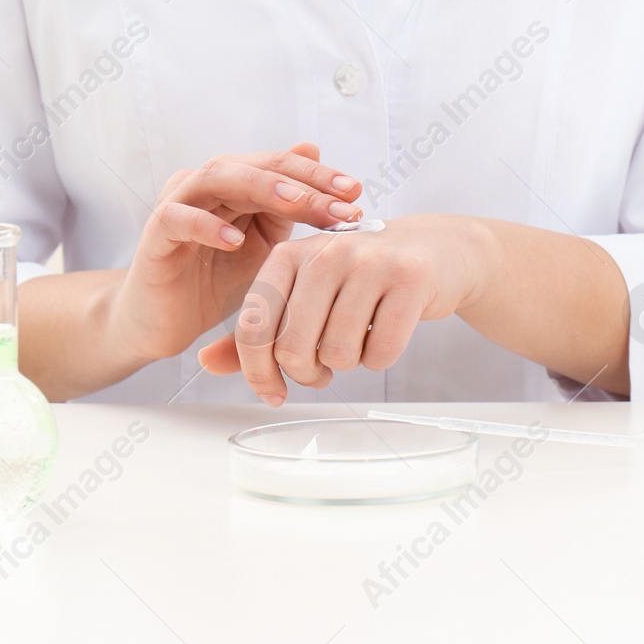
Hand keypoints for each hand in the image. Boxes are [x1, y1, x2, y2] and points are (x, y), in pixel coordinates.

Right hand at [107, 143, 363, 365]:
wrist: (163, 322)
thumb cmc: (216, 282)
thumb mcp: (268, 250)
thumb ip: (292, 212)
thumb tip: (329, 182)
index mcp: (237, 185)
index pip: (283, 167)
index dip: (320, 177)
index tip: (357, 194)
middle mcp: (207, 184)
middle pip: (258, 167)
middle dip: (303, 182)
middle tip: (341, 200)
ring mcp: (179, 204)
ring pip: (218, 178)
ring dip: (260, 187)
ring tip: (295, 203)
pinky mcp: (154, 234)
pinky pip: (177, 218)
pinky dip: (207, 225)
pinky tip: (235, 239)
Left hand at [197, 214, 493, 404]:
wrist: (436, 251)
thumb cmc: (361, 277)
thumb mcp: (305, 293)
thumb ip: (259, 328)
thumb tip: (207, 361)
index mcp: (290, 253)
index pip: (254, 326)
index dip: (258, 372)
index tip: (274, 393)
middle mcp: (326, 252)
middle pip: (293, 348)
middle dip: (308, 373)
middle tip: (323, 368)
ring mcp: (370, 262)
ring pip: (338, 354)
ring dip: (349, 364)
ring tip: (359, 340)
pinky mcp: (410, 279)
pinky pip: (381, 352)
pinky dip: (381, 358)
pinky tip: (386, 334)